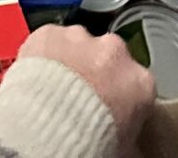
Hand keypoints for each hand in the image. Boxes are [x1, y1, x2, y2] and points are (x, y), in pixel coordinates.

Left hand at [14, 26, 153, 153]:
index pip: (136, 86)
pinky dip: (44, 53)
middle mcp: (113, 51)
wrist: (49, 125)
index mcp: (140, 81)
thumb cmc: (90, 139)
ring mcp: (80, 38)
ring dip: (71, 61)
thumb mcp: (123, 148)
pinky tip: (37, 76)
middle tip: (80, 99)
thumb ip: (130, 136)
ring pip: (78, 45)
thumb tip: (129, 145)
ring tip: (55, 89)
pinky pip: (50, 40)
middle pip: (108, 58)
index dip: (122, 98)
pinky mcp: (50, 31)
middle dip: (97, 73)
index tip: (111, 110)